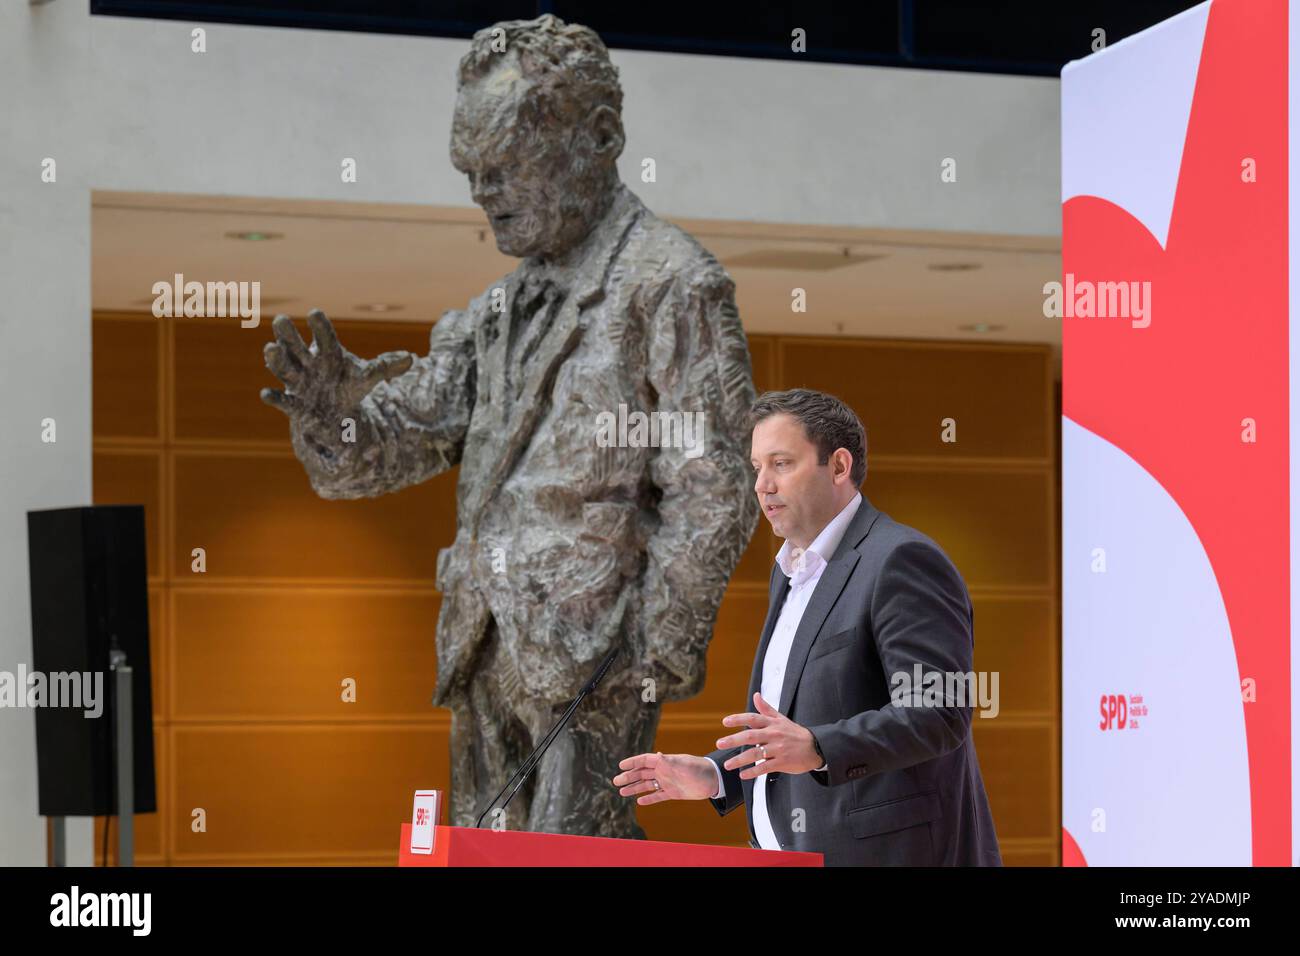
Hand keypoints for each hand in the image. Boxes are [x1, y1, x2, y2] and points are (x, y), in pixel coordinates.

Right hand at [260, 309, 413, 423]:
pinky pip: (283, 400)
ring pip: (284, 368)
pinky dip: (274, 397)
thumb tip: (411, 359)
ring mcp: (298, 382)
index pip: (324, 336)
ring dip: (276, 359)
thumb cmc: (349, 386)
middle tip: (282, 320)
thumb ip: (385, 367)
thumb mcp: (369, 377)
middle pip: (296, 346)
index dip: (320, 326)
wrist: (336, 413)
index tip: (315, 313)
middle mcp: (308, 364)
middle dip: (288, 334)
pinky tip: (266, 394)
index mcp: (328, 352)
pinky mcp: (295, 404)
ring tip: (270, 348)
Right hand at [612, 752, 718, 804]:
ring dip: (634, 788)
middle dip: (629, 777)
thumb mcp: (684, 765)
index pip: (644, 761)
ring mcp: (667, 782)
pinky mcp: (673, 793)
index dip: (632, 763)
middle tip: (615, 781)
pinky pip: (657, 796)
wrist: (712, 780)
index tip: (620, 766)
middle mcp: (664, 771)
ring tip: (621, 792)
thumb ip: (670, 762)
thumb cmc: (698, 769)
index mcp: (664, 762)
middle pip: (642, 773)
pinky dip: (649, 798)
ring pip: (647, 785)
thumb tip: (657, 755)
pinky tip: (639, 801)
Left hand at [716, 692, 821, 778]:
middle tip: (719, 744)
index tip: (725, 722)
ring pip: (756, 754)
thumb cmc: (795, 733)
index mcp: (772, 724)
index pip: (753, 718)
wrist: (815, 747)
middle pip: (751, 736)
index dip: (739, 719)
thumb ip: (766, 709)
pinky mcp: (782, 762)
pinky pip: (765, 767)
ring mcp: (778, 749)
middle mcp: (774, 735)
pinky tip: (743, 775)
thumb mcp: (781, 719)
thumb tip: (755, 695)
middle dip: (734, 740)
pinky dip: (753, 772)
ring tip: (727, 765)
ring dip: (740, 759)